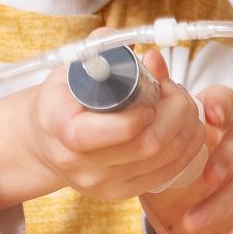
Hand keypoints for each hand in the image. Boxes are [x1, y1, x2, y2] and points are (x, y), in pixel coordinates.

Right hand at [0, 49, 209, 204]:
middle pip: (148, 145)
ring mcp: (101, 183)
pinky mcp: (119, 193)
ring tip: (184, 105)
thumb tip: (128, 40)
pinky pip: (165, 175)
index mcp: (64, 129)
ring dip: (187, 129)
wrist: (45, 141)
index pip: (115, 130)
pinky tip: (187, 129)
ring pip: (163, 161)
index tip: (158, 90)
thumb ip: (99, 48)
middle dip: (177, 114)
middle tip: (179, 91)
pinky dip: (186, 149)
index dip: (146, 112)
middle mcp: (80, 164)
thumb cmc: (63, 98)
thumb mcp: (71, 68)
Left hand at [140, 78, 232, 233]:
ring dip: (227, 202)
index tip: (211, 115)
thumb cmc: (170, 170)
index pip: (227, 99)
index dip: (223, 103)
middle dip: (228, 159)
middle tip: (205, 178)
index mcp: (214, 120)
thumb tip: (147, 56)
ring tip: (192, 222)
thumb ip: (154, 99)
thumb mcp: (153, 142)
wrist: (178, 214)